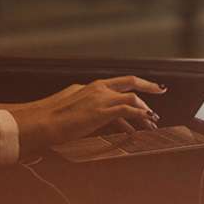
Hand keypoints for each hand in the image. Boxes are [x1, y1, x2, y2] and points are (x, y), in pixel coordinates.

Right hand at [9, 76, 166, 158]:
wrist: (42, 122)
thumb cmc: (49, 119)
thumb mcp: (68, 107)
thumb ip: (82, 107)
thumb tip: (88, 116)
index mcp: (90, 86)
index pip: (117, 83)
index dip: (133, 84)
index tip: (144, 87)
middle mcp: (97, 88)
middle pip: (129, 81)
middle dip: (148, 85)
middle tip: (161, 90)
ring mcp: (101, 98)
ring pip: (132, 97)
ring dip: (145, 108)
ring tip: (152, 119)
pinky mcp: (102, 111)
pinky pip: (128, 110)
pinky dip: (139, 115)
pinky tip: (144, 121)